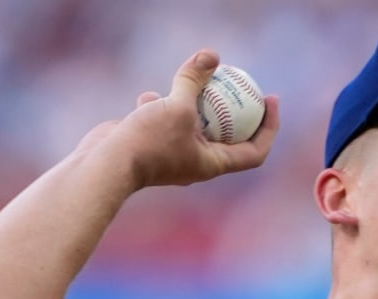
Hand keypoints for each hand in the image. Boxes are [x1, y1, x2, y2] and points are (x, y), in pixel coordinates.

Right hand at [77, 49, 280, 189]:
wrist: (105, 165)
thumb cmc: (148, 141)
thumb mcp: (178, 105)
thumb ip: (194, 80)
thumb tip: (212, 54)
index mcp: (212, 164)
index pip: (254, 151)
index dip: (269, 127)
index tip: (271, 100)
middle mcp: (195, 163)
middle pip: (227, 136)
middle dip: (236, 110)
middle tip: (243, 84)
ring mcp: (172, 156)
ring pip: (191, 126)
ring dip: (193, 104)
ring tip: (193, 82)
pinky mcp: (150, 146)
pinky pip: (162, 122)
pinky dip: (158, 107)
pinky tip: (147, 97)